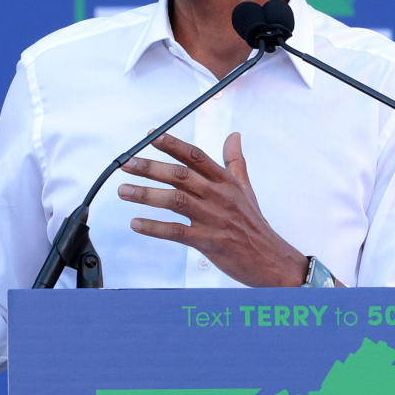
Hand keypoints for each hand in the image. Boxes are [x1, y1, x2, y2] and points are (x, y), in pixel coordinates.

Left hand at [117, 132, 308, 285]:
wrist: (270, 259)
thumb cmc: (254, 224)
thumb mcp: (246, 188)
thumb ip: (235, 161)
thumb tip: (234, 135)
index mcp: (226, 182)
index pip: (196, 156)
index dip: (173, 144)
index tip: (151, 135)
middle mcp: (219, 196)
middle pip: (181, 175)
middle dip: (150, 167)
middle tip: (127, 163)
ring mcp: (214, 219)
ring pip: (176, 200)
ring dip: (146, 194)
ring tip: (124, 191)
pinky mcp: (209, 241)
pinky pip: (177, 232)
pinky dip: (155, 227)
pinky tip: (137, 223)